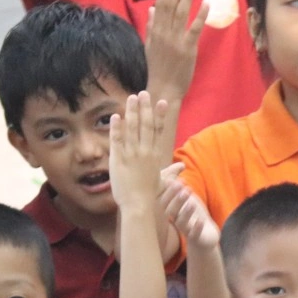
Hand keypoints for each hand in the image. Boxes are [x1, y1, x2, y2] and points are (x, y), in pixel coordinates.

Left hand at [109, 92, 168, 207]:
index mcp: (155, 154)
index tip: (162, 102)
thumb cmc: (150, 195)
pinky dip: (116, 128)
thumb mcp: (164, 181)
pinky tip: (115, 116)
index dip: (160, 115)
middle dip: (145, 107)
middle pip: (146, 125)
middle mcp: (145, 151)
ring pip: (132, 129)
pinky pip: (117, 140)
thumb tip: (182, 166)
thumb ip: (172, 171)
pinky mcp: (118, 159)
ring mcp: (132, 154)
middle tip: (144, 93)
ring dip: (131, 112)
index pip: (159, 130)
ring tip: (131, 98)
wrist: (139, 205)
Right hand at [146, 0, 208, 103]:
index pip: (160, 4)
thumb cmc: (158, 69)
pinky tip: (206, 4)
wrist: (163, 88)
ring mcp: (176, 40)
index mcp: (155, 30)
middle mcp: (164, 32)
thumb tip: (152, 9)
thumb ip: (151, 27)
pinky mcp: (188, 49)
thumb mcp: (150, 46)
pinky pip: (194, 30)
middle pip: (170, 4)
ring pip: (181, 13)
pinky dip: (200, 17)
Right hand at [159, 178, 219, 249]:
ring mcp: (186, 230)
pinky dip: (197, 228)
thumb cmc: (194, 215)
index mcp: (173, 211)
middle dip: (177, 200)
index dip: (170, 192)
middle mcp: (177, 221)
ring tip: (192, 203)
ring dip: (186, 212)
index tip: (177, 181)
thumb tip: (169, 177)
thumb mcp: (188, 201)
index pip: (165, 202)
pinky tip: (201, 221)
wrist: (205, 236)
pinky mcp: (196, 238)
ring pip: (182, 223)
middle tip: (185, 189)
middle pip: (171, 212)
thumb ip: (179, 190)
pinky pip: (195, 234)